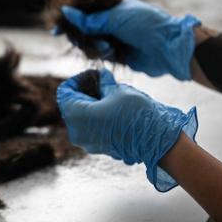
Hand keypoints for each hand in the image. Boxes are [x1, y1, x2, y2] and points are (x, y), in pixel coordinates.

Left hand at [57, 69, 197, 191]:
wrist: (156, 142)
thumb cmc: (136, 114)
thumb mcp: (118, 91)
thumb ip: (104, 83)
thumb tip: (101, 74)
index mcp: (76, 115)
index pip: (65, 91)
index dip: (77, 80)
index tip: (93, 74)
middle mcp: (75, 131)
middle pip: (70, 104)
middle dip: (84, 91)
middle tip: (101, 82)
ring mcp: (86, 142)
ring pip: (79, 117)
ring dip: (90, 104)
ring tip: (108, 94)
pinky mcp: (96, 147)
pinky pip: (88, 128)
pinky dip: (95, 116)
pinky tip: (111, 109)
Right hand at [60, 0, 200, 80]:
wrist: (168, 48)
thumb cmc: (145, 25)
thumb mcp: (115, 18)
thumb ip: (88, 19)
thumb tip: (65, 12)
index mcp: (110, 2)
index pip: (81, 7)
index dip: (68, 18)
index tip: (56, 29)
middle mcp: (109, 17)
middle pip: (81, 27)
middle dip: (82, 35)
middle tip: (91, 40)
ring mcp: (111, 34)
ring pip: (87, 41)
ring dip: (94, 45)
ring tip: (108, 47)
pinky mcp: (114, 50)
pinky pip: (96, 53)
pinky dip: (100, 53)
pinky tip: (111, 52)